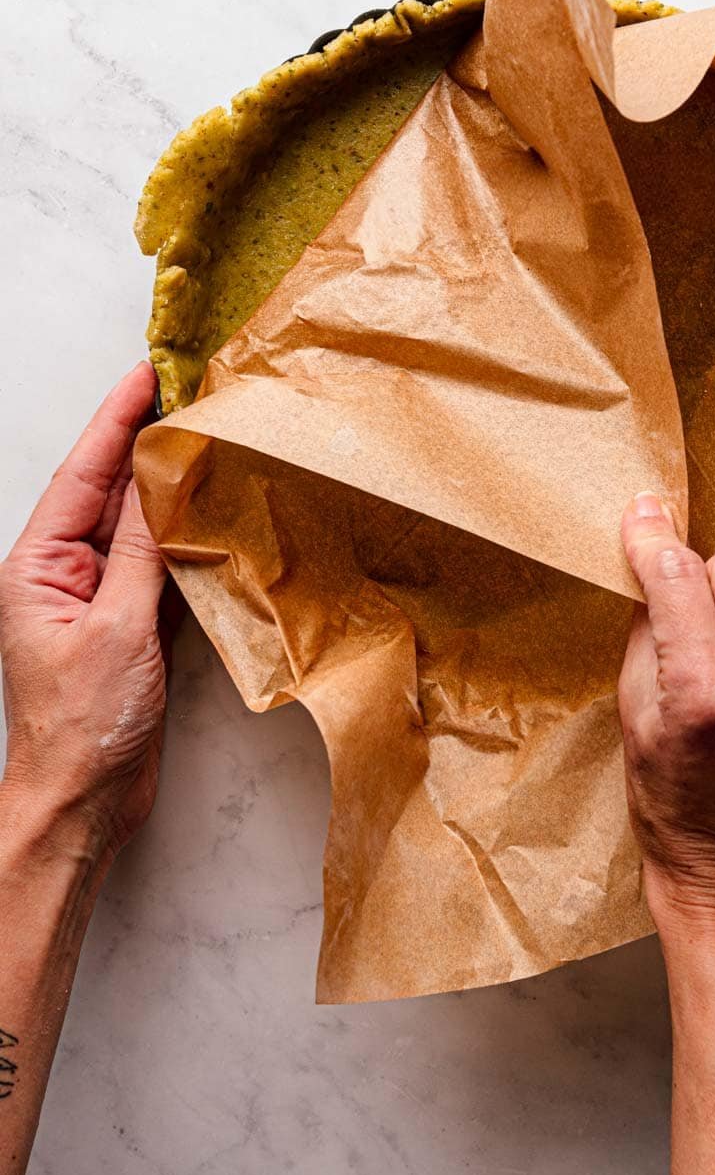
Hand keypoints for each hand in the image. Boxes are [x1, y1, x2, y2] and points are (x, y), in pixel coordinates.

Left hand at [0, 363, 169, 868]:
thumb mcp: (118, 628)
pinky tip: (215, 512)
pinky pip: (161, 565)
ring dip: (173, 488)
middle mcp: (64, 574)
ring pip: (141, 526)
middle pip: (111, 492)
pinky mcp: (130, 625)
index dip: (116, 420)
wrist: (82, 802)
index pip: (83, 474)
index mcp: (39, 565)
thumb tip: (167, 483)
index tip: (147, 372)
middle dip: (148, 441)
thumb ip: (145, 552)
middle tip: (190, 390)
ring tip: (211, 438)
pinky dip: (188, 538)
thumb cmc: (82, 726)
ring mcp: (98, 599)